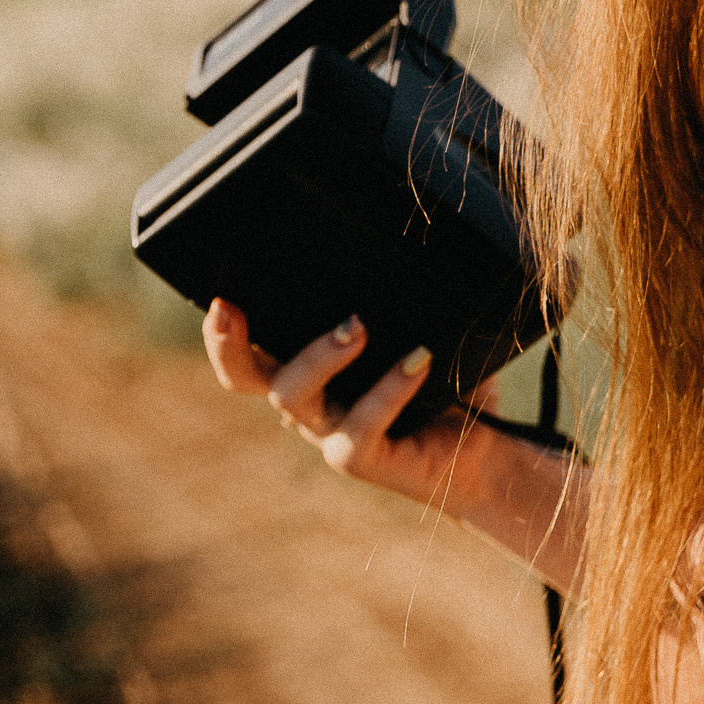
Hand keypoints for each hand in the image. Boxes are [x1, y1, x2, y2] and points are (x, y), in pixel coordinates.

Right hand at [202, 299, 490, 512]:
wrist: (483, 456)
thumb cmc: (448, 385)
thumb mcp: (421, 332)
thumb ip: (401, 299)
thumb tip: (404, 244)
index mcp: (309, 369)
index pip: (249, 348)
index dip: (222, 330)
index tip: (221, 297)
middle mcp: (307, 402)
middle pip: (242, 377)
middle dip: (226, 344)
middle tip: (231, 308)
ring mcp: (329, 432)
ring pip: (291, 395)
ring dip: (318, 355)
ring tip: (357, 327)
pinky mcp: (361, 459)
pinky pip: (360, 426)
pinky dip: (389, 389)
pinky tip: (419, 360)